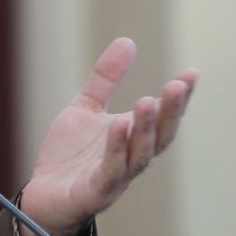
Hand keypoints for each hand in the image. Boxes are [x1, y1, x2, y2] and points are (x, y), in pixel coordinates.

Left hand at [19, 37, 196, 235]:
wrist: (43, 194)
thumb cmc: (70, 154)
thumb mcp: (86, 107)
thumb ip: (106, 79)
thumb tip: (128, 41)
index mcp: (132, 137)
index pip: (163, 118)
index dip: (179, 99)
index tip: (191, 73)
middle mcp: (131, 157)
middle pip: (159, 136)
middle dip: (170, 112)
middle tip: (178, 86)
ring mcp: (116, 176)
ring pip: (139, 154)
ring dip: (145, 128)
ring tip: (148, 101)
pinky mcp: (95, 190)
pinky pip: (110, 170)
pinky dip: (116, 149)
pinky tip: (117, 127)